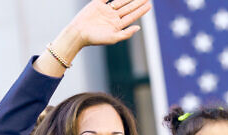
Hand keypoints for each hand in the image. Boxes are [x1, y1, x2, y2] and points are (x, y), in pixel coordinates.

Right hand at [33, 0, 150, 76]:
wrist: (78, 33)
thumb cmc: (94, 38)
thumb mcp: (112, 38)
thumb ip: (126, 34)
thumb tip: (139, 28)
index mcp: (116, 26)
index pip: (131, 17)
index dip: (141, 11)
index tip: (150, 5)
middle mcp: (112, 18)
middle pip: (128, 8)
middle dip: (138, 2)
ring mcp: (105, 10)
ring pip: (120, 1)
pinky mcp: (97, 4)